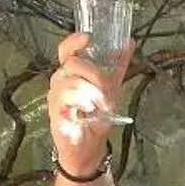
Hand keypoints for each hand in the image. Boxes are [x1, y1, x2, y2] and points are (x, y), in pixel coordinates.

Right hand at [48, 31, 127, 175]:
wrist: (89, 147)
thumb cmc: (95, 117)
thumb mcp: (110, 87)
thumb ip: (117, 65)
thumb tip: (128, 42)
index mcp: (71, 73)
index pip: (66, 50)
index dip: (74, 41)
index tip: (89, 38)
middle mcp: (60, 83)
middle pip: (70, 64)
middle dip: (93, 73)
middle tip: (106, 87)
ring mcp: (56, 99)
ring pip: (68, 82)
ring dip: (90, 91)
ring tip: (101, 103)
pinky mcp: (55, 115)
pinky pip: (64, 102)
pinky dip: (80, 103)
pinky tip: (89, 110)